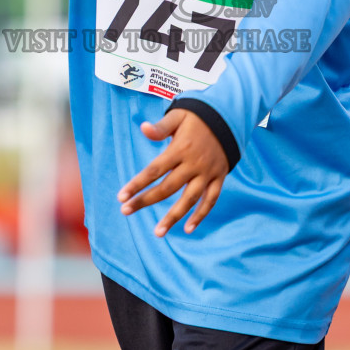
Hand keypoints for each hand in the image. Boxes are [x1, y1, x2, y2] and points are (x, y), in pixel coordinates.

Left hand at [117, 109, 228, 237]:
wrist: (228, 117)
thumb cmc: (197, 118)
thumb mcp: (178, 116)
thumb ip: (161, 127)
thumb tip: (143, 128)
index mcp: (180, 149)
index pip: (154, 170)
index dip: (137, 184)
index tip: (121, 196)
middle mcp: (194, 164)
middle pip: (167, 187)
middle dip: (145, 201)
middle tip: (125, 211)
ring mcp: (208, 173)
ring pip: (189, 199)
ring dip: (173, 217)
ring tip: (158, 232)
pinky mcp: (219, 178)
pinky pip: (211, 200)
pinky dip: (201, 215)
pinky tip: (188, 229)